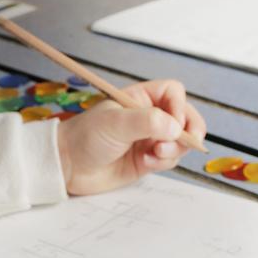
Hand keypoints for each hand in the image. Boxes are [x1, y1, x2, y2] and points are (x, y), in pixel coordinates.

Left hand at [57, 80, 206, 195]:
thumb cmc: (85, 136)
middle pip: (185, 116)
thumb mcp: (115, 123)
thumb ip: (147, 122)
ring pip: (181, 141)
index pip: (173, 92)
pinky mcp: (148, 159)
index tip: (173, 122)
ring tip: (153, 154)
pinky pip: (170, 159)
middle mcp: (147, 116)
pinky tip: (145, 162)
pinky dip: (164, 161)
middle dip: (188, 131)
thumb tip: (176, 128)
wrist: (68, 165)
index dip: (179, 105)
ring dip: (174, 149)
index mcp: (139, 98)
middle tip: (182, 142)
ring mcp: (149, 138)